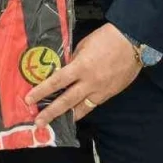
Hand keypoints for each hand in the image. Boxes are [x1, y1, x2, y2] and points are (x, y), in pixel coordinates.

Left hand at [26, 23, 140, 126]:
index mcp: (81, 67)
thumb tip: (65, 68)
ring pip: (81, 109)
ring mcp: (101, 91)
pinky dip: (83, 109)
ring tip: (56, 123)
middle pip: (67, 102)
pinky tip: (76, 113)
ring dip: (68, 116)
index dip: (42, 91)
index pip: (57, 82)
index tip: (29, 99)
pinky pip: (93, 105)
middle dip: (51, 113)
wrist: (133, 43)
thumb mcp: (84, 45)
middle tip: (38, 123)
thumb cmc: (107, 38)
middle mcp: (90, 83)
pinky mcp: (110, 94)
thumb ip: (74, 60)